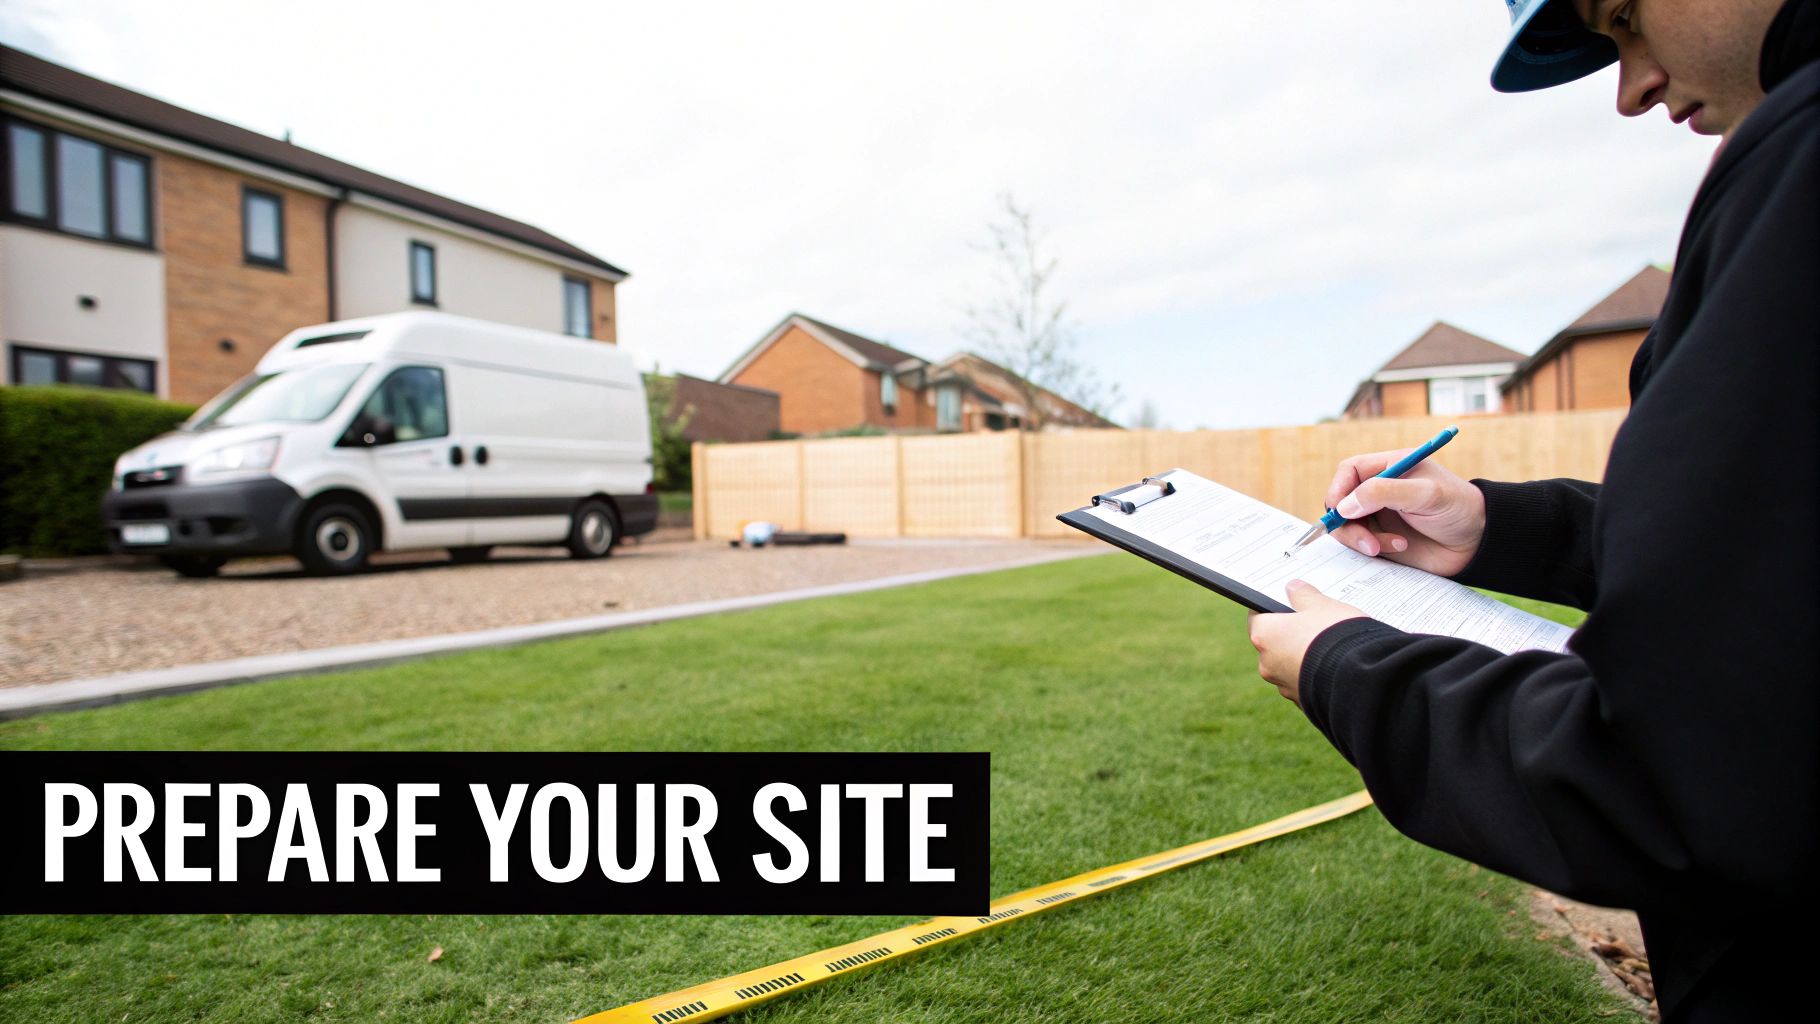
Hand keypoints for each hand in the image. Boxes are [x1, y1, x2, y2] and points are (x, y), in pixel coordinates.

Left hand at [1246, 581, 1367, 706]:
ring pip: (1289, 664)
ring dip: (1303, 655)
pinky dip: (1315, 674)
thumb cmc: (1335, 636)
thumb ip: (1304, 595)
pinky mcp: (1303, 702)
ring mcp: (1284, 686)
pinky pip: (1305, 682)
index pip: (1258, 617)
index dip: (1272, 608)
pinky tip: (1334, 665)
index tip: (1285, 603)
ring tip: (1329, 645)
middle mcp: (1267, 664)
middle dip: (1290, 633)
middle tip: (1312, 622)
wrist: (1360, 679)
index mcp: (1264, 636)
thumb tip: (1293, 588)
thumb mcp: (1322, 606)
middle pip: (1274, 642)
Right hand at [1323, 450, 1486, 576]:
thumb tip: (1343, 506)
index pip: (1350, 470)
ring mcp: (1380, 516)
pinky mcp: (1382, 539)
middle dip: (1346, 522)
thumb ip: (1383, 493)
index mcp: (1390, 467)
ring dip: (1359, 538)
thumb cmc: (1458, 509)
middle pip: (1341, 500)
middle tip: (1364, 540)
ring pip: (1347, 525)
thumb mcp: (1425, 494)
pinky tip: (1399, 547)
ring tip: (1384, 547)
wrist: (1478, 544)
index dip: (1338, 488)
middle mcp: (1380, 490)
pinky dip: (1373, 548)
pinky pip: (1360, 544)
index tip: (1338, 510)